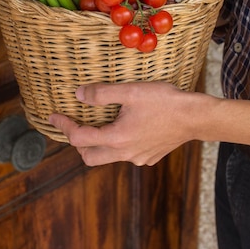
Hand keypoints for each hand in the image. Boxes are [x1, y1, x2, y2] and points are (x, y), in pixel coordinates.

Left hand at [48, 81, 198, 166]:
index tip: (53, 116)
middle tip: (73, 124)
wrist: (196, 117)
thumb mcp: (130, 91)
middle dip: (77, 142)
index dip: (63, 126)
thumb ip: (102, 93)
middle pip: (89, 157)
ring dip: (98, 144)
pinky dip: (117, 144)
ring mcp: (138, 157)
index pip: (80, 137)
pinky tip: (125, 127)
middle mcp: (125, 154)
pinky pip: (125, 154)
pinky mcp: (150, 156)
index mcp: (117, 138)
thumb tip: (79, 94)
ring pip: (108, 157)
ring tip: (98, 124)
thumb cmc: (164, 101)